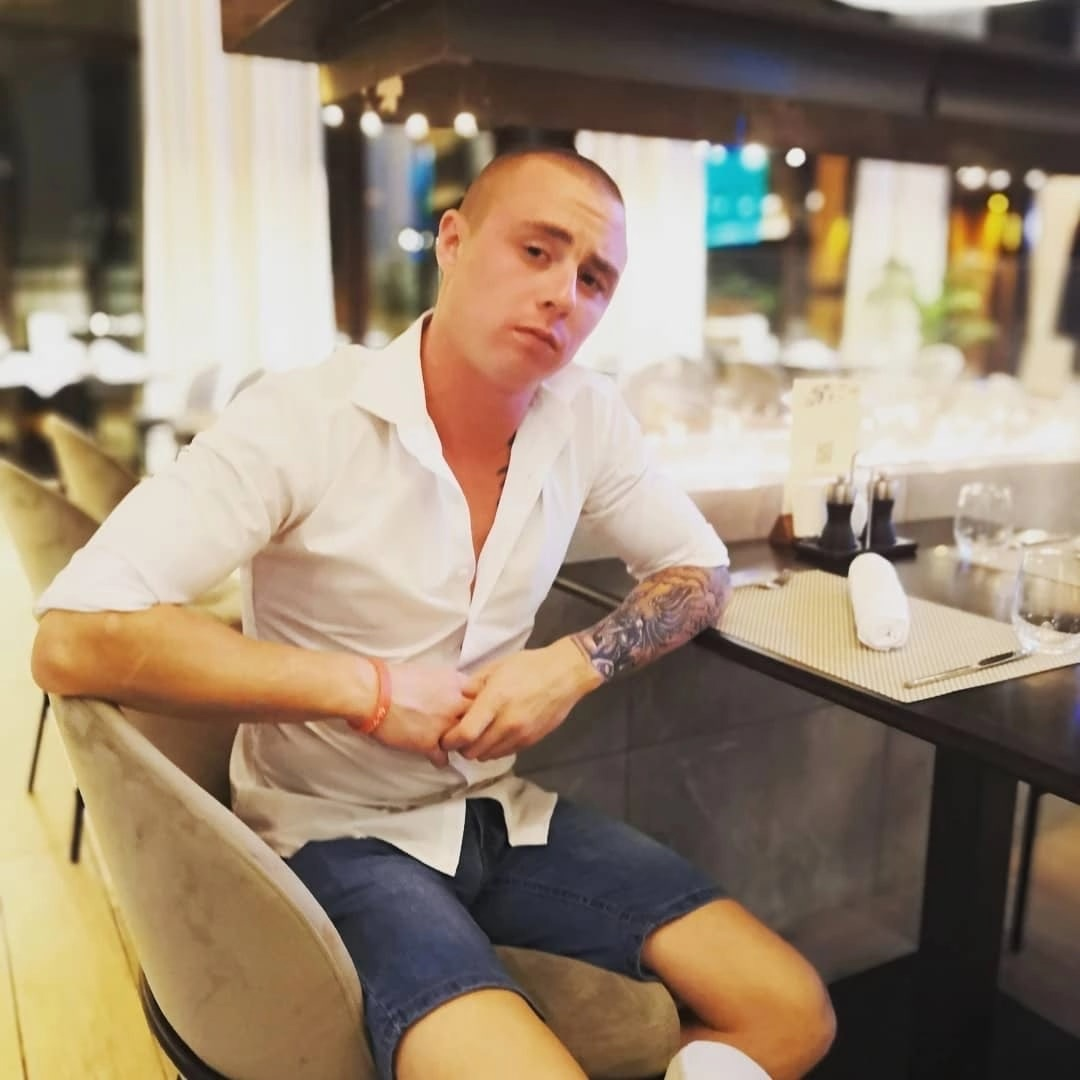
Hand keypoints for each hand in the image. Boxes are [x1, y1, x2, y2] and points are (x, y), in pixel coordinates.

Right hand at [370, 663, 474, 766]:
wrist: (372, 692)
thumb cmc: (393, 678)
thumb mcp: (428, 671)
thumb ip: (447, 682)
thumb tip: (452, 689)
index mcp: (455, 682)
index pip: (484, 695)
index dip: (483, 704)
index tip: (480, 710)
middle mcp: (455, 703)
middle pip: (482, 718)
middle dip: (479, 726)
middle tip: (474, 732)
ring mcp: (444, 725)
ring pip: (466, 741)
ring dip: (462, 745)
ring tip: (457, 747)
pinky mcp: (429, 744)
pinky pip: (443, 759)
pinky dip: (440, 760)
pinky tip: (437, 759)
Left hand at [439, 639, 601, 761]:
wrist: (566, 673)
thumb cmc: (529, 666)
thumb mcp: (497, 667)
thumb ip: (474, 685)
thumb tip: (458, 699)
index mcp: (495, 700)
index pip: (465, 733)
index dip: (450, 740)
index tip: (444, 738)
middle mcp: (507, 722)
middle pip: (474, 751)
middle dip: (462, 747)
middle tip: (459, 737)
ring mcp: (521, 734)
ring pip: (488, 755)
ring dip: (478, 750)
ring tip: (478, 736)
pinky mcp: (531, 741)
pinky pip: (505, 753)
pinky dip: (495, 749)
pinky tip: (495, 735)